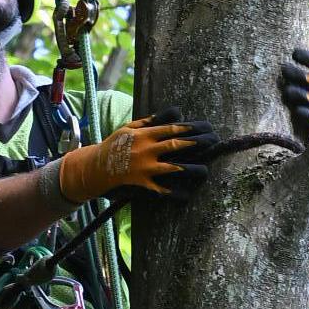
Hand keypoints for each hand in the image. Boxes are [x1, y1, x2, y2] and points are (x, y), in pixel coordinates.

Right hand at [58, 111, 217, 201]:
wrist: (96, 167)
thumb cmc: (114, 145)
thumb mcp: (129, 128)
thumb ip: (150, 122)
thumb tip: (172, 114)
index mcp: (143, 135)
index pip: (170, 129)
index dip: (188, 128)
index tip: (203, 127)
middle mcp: (145, 150)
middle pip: (174, 146)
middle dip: (195, 143)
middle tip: (212, 142)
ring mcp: (144, 168)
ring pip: (171, 168)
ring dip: (189, 168)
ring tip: (204, 169)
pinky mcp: (141, 183)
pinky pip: (159, 189)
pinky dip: (172, 193)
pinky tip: (186, 194)